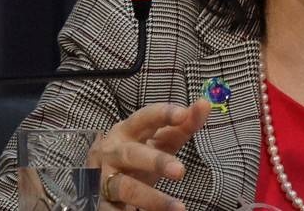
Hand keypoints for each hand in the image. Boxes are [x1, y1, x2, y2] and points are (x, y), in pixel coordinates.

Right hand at [87, 99, 210, 210]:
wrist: (97, 176)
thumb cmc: (138, 152)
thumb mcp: (160, 139)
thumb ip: (183, 124)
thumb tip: (206, 104)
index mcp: (128, 130)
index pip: (144, 118)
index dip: (162, 114)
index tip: (184, 114)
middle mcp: (113, 152)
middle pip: (132, 154)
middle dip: (156, 161)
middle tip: (181, 171)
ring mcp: (104, 178)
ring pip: (126, 188)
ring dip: (152, 199)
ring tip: (179, 208)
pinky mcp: (101, 202)